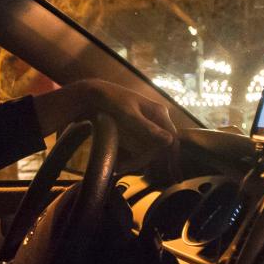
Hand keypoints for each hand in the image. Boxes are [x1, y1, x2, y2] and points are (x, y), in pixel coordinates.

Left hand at [32, 80, 177, 159]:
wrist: (93, 94)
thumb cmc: (111, 101)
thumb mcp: (128, 115)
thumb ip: (148, 128)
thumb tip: (169, 140)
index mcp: (158, 112)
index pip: (171, 138)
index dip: (166, 155)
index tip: (153, 168)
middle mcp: (156, 118)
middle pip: (158, 146)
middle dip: (141, 159)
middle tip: (121, 167)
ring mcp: (147, 124)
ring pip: (147, 148)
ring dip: (134, 159)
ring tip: (116, 166)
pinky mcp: (137, 129)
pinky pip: (139, 145)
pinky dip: (129, 154)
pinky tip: (118, 161)